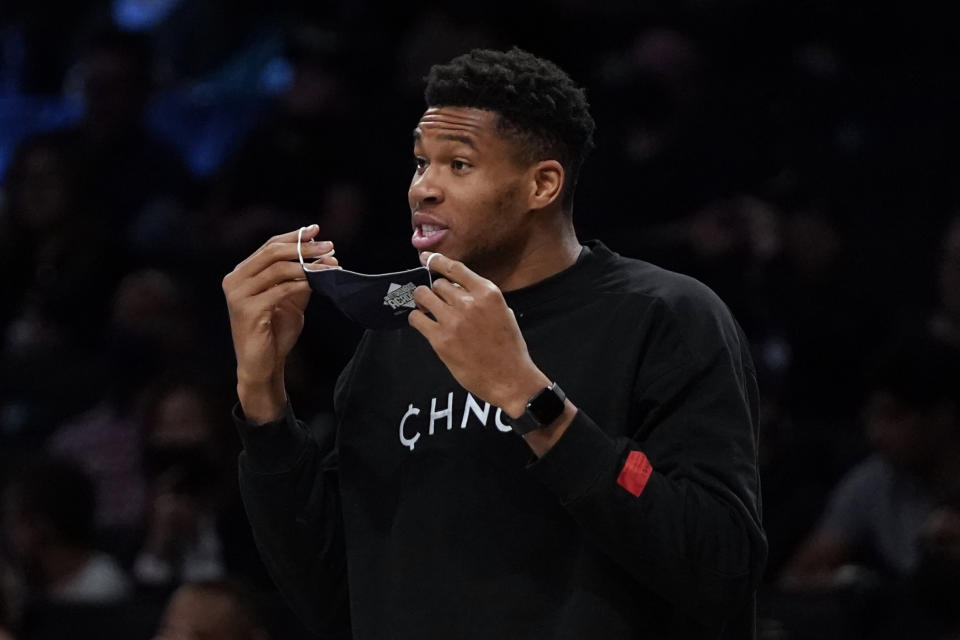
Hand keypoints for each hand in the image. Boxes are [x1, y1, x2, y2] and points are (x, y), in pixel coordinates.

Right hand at [222, 225, 337, 422]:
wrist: (262, 365)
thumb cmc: (275, 333)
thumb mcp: (289, 300)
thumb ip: (299, 278)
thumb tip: (322, 256)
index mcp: (241, 274)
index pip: (268, 246)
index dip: (293, 236)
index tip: (316, 230)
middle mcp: (234, 280)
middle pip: (272, 252)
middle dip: (304, 247)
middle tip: (329, 246)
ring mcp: (238, 295)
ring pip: (278, 269)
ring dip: (308, 264)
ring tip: (331, 264)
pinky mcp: (248, 310)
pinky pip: (280, 289)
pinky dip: (302, 283)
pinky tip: (318, 282)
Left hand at [408, 252, 549, 416]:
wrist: (509, 378)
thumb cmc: (509, 348)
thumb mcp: (503, 313)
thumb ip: (482, 299)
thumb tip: (460, 290)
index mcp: (488, 293)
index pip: (455, 268)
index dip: (436, 261)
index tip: (426, 259)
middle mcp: (469, 302)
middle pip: (438, 284)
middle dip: (436, 291)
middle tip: (437, 301)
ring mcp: (452, 320)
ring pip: (423, 296)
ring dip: (422, 301)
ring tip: (426, 309)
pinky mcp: (440, 339)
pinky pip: (417, 319)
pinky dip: (417, 318)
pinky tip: (422, 323)